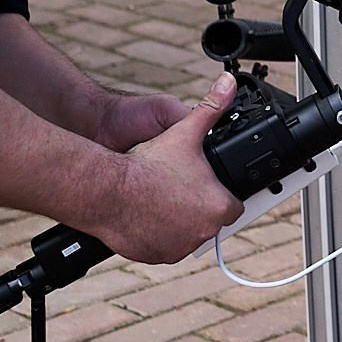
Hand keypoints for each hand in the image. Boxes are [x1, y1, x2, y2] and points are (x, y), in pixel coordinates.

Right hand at [97, 73, 243, 263]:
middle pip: (210, 221)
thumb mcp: (184, 131)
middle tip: (182, 190)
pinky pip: (164, 247)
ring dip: (179, 223)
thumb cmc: (148, 165)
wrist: (108, 191)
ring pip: (186, 234)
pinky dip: (159, 235)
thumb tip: (228, 84)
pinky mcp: (156, 256)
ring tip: (164, 201)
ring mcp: (179, 248)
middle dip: (199, 207)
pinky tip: (149, 216)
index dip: (222, 193)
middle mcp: (204, 232)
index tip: (208, 185)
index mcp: (219, 206)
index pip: (233, 205)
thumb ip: (211, 108)